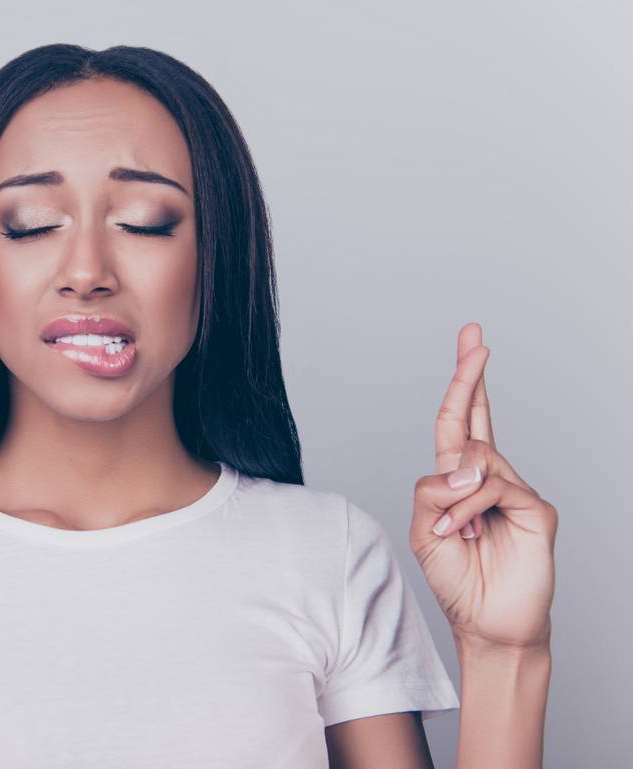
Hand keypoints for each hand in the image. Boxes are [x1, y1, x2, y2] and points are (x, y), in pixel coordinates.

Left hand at [409, 322, 557, 650]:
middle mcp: (488, 478)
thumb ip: (432, 489)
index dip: (463, 384)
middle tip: (474, 336)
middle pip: (478, 416)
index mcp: (458, 479)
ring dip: (452, 500)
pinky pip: (492, 489)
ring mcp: (515, 490)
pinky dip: (467, 512)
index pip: (458, 421)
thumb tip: (467, 464)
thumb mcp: (423, 529)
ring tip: (452, 535)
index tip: (471, 344)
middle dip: (471, 374)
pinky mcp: (535, 508)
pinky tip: (466, 535)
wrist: (487, 623)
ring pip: (474, 460)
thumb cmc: (455, 578)